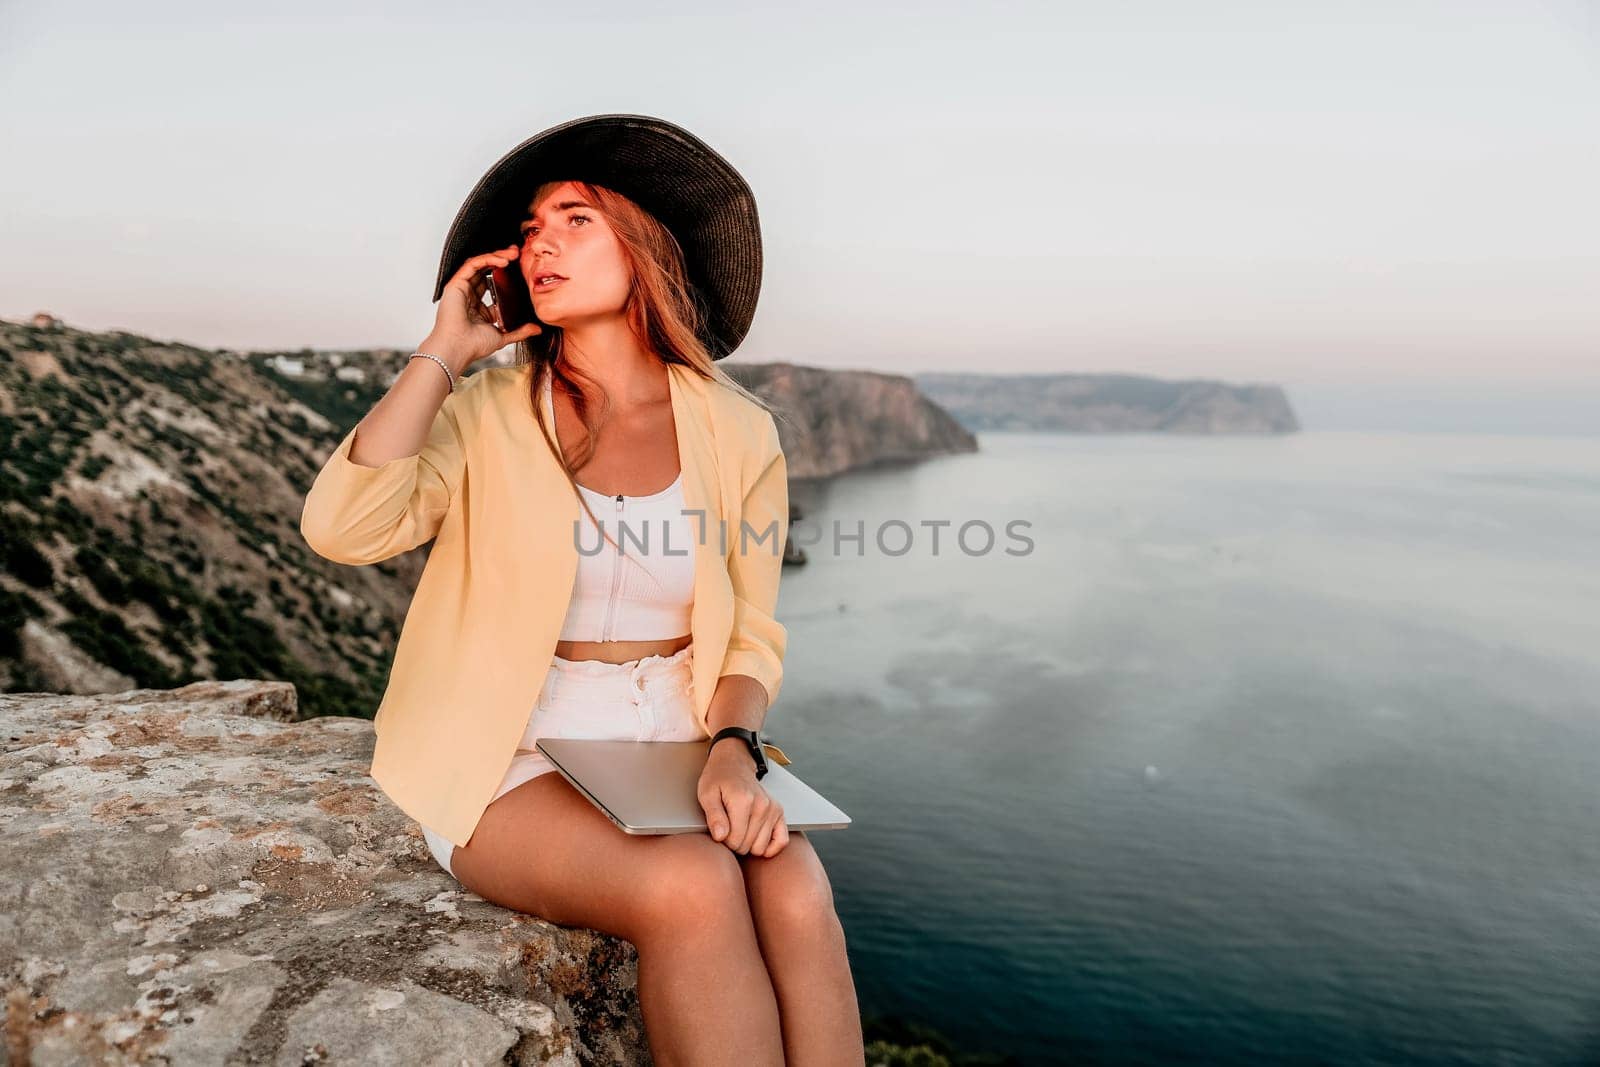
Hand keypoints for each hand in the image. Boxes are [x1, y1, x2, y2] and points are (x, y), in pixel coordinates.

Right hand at [423, 245, 543, 373]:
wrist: (458, 348)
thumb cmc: (473, 345)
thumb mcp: (503, 336)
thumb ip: (519, 331)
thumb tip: (537, 329)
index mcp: (478, 307)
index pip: (492, 285)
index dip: (506, 275)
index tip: (520, 268)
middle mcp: (469, 296)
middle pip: (486, 271)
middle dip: (502, 259)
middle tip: (517, 253)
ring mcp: (461, 289)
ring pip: (479, 264)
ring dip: (496, 256)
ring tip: (512, 253)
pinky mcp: (456, 284)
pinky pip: (472, 265)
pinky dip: (487, 259)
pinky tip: (502, 260)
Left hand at [697, 741, 788, 856]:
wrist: (734, 764)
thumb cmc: (717, 779)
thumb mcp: (707, 794)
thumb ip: (713, 816)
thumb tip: (720, 837)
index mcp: (743, 800)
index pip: (734, 840)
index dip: (723, 841)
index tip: (718, 830)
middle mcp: (762, 805)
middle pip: (747, 846)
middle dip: (734, 843)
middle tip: (727, 828)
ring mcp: (773, 809)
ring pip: (761, 848)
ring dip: (748, 844)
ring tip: (740, 829)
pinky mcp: (779, 812)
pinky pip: (782, 841)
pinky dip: (769, 847)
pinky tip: (757, 839)